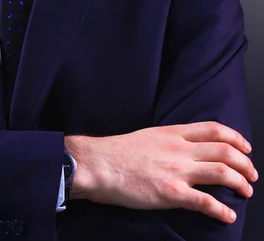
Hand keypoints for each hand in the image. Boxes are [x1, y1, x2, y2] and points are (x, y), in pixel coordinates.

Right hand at [65, 122, 257, 223]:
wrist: (99, 163)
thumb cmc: (118, 151)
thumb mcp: (149, 136)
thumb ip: (170, 140)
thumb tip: (186, 148)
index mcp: (173, 133)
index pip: (214, 130)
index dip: (236, 138)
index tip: (246, 148)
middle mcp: (180, 149)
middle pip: (225, 151)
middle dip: (245, 164)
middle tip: (251, 175)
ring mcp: (177, 170)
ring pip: (222, 172)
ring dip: (240, 184)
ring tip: (245, 192)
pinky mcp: (171, 193)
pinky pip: (205, 201)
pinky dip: (221, 210)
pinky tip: (228, 216)